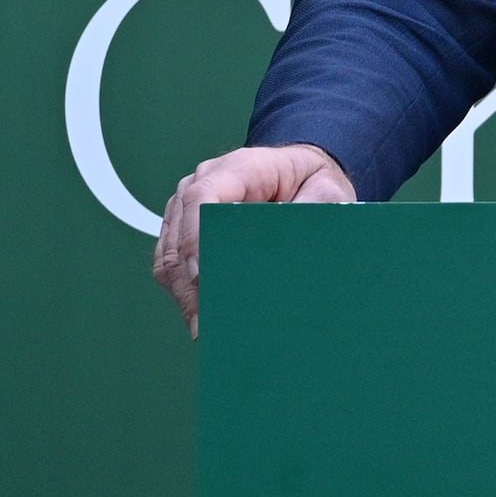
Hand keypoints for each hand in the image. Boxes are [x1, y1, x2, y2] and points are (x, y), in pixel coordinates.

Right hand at [153, 142, 354, 333]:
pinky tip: (200, 317)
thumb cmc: (312, 183)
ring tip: (204, 329)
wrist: (302, 174)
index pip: (202, 196)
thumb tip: (288, 256)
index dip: (197, 236)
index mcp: (239, 167)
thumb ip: (308, 218)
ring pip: (170, 255)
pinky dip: (182, 292)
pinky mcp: (184, 229)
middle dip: (191, 283)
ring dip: (184, 295)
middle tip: (207, 322)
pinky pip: (171, 264)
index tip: (203, 274)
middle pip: (180, 234)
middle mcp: (205, 182)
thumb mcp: (326, 195)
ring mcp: (189, 206)